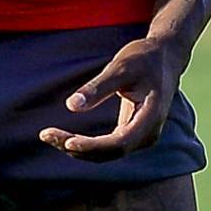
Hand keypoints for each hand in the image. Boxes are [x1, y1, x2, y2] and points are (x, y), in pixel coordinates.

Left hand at [38, 34, 184, 161]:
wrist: (164, 57)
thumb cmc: (143, 58)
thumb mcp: (120, 67)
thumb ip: (97, 87)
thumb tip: (71, 106)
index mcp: (150, 118)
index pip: (119, 143)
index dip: (92, 146)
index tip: (66, 141)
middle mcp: (148, 134)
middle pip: (110, 153)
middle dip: (77, 148)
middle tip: (46, 135)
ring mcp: (141, 136)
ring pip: (107, 153)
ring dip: (78, 148)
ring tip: (48, 136)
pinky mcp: (132, 133)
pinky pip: (108, 146)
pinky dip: (86, 144)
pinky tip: (64, 137)